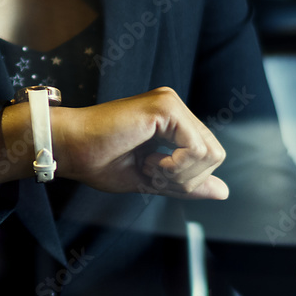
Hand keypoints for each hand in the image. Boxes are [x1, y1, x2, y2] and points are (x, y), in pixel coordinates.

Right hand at [51, 86, 227, 199]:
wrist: (70, 148)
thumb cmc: (99, 161)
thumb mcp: (152, 179)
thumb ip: (187, 182)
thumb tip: (224, 192)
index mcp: (172, 121)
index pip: (208, 155)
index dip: (185, 179)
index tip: (150, 175)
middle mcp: (175, 107)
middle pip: (215, 155)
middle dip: (186, 178)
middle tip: (149, 172)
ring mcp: (171, 103)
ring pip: (210, 153)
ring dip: (179, 173)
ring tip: (146, 165)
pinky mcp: (166, 106)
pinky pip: (196, 149)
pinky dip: (174, 166)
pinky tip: (147, 161)